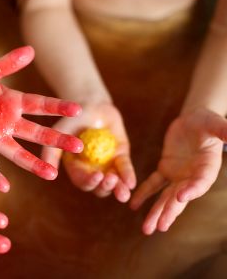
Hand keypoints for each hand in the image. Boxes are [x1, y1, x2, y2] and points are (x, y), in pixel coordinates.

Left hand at [0, 46, 83, 191]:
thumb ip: (7, 63)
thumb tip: (31, 50)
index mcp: (14, 103)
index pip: (41, 105)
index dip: (59, 107)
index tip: (79, 110)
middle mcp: (8, 123)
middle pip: (36, 133)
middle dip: (57, 140)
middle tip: (79, 148)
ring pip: (17, 153)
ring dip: (34, 164)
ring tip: (52, 175)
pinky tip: (4, 187)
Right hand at [43, 102, 135, 201]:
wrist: (93, 104)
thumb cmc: (73, 117)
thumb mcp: (60, 132)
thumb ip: (51, 151)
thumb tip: (49, 174)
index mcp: (75, 167)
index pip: (82, 181)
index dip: (90, 182)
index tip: (97, 175)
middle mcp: (91, 170)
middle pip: (98, 187)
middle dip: (105, 187)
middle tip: (110, 179)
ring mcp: (107, 165)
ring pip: (113, 183)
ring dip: (118, 189)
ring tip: (123, 192)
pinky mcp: (120, 157)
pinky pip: (125, 169)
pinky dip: (128, 176)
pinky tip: (131, 183)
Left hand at [130, 108, 226, 234]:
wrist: (194, 120)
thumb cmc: (207, 121)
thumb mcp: (216, 124)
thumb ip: (224, 131)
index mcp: (207, 167)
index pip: (200, 182)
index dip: (192, 190)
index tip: (180, 197)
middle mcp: (193, 176)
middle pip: (180, 197)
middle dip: (170, 212)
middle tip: (160, 227)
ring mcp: (178, 175)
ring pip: (165, 196)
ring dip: (156, 212)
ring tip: (147, 229)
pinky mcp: (165, 169)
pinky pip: (153, 183)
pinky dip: (143, 193)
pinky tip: (133, 205)